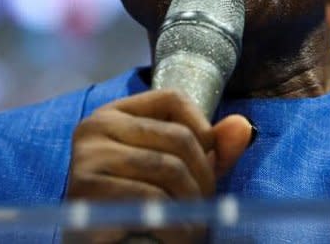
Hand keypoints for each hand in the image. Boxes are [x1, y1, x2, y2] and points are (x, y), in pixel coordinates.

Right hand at [64, 89, 252, 242]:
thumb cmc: (139, 208)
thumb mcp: (180, 173)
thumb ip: (211, 150)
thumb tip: (243, 126)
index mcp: (114, 114)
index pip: (173, 98)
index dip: (203, 126)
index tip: (211, 160)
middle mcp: (96, 126)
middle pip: (178, 136)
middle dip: (203, 176)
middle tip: (205, 207)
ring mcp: (88, 155)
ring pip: (169, 168)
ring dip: (192, 204)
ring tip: (194, 226)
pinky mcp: (86, 188)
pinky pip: (150, 197)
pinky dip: (174, 223)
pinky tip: (176, 236)